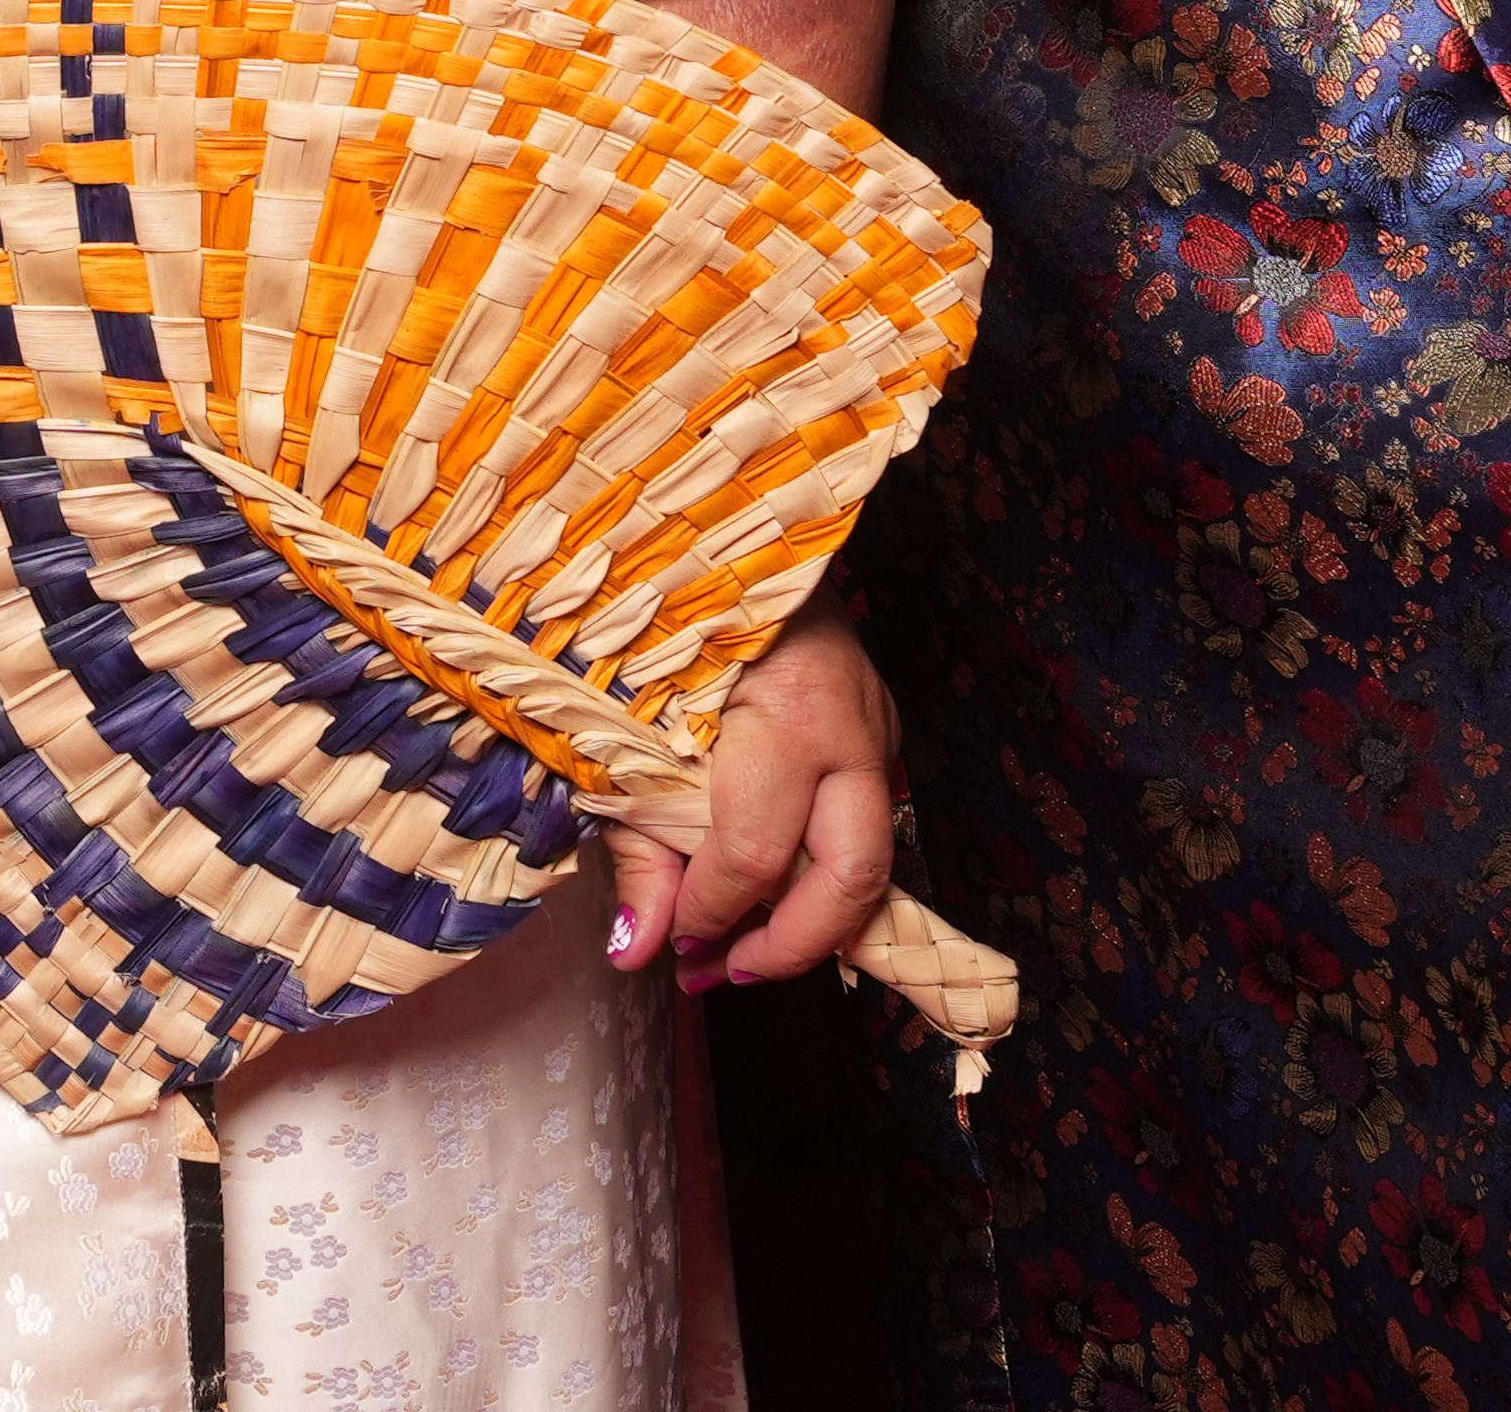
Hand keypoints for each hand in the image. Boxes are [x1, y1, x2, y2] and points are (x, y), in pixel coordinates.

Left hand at [608, 613, 902, 992]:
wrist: (729, 538)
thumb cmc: (665, 623)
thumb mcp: (628, 729)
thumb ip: (638, 848)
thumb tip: (637, 954)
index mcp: (788, 716)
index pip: (758, 854)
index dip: (710, 913)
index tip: (670, 943)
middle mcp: (853, 729)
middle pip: (855, 879)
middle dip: (792, 946)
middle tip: (725, 972)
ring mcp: (880, 730)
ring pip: (872, 860)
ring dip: (810, 919)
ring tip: (738, 946)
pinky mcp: (883, 733)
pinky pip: (864, 824)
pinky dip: (817, 869)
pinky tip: (766, 888)